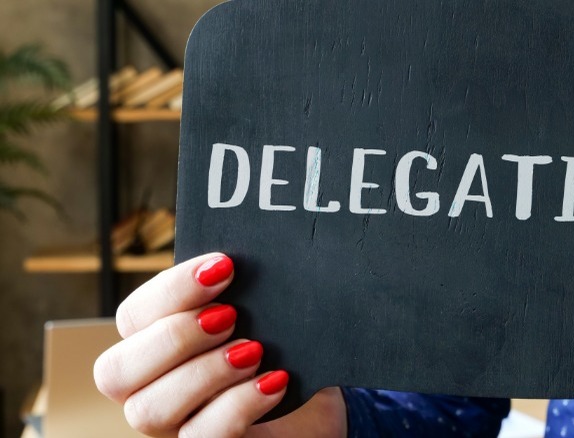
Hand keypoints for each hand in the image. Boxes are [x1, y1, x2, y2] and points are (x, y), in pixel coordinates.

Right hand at [93, 253, 347, 437]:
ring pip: (149, 410)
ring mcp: (177, 423)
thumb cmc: (282, 351)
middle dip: (174, 337)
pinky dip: (238, 405)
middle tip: (229, 315)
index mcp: (156, 342)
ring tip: (254, 350)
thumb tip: (241, 261)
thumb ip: (243, 290)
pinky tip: (275, 381)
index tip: (224, 267)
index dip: (171, 290)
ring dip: (202, 373)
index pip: (133, 316)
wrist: (316, 404)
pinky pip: (202, 437)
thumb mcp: (263, 314)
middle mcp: (152, 387)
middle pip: (116, 371)